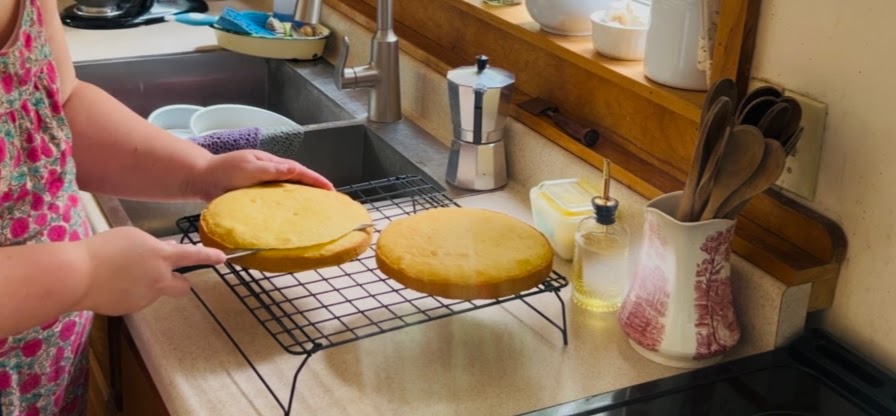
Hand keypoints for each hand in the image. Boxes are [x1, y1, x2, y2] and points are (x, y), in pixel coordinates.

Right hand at [76, 227, 225, 315]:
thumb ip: (153, 246)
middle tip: (167, 277)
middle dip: (180, 283)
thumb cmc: (103, 249)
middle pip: (183, 286)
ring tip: (119, 275)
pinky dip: (127, 293)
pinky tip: (111, 285)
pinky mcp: (131, 309)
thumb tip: (164, 252)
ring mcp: (146, 297)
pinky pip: (134, 299)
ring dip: (145, 285)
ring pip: (154, 291)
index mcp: (161, 256)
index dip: (210, 257)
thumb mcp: (132, 237)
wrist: (78, 275)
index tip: (223, 259)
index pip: (193, 255)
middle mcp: (160, 278)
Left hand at [191, 150, 334, 200]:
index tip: (330, 189)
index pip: (299, 171)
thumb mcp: (249, 167)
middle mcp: (269, 172)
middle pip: (297, 179)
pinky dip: (286, 205)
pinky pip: (275, 200)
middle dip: (314, 187)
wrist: (200, 179)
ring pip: (287, 189)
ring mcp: (262, 183)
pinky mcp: (255, 195)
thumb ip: (272, 169)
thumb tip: (295, 169)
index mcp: (270, 163)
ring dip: (302, 196)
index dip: (316, 180)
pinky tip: (291, 215)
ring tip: (316, 207)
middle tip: (330, 199)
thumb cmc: (223, 171)